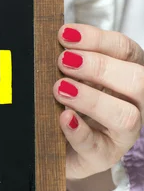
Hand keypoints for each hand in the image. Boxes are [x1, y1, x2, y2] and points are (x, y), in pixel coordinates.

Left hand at [56, 24, 142, 180]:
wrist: (57, 147)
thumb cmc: (69, 103)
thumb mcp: (72, 77)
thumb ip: (70, 60)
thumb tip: (56, 39)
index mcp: (127, 75)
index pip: (125, 50)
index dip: (97, 39)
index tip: (65, 34)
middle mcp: (134, 103)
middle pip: (136, 80)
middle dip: (99, 67)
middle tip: (63, 61)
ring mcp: (122, 133)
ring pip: (125, 115)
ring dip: (92, 98)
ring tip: (60, 88)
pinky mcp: (102, 156)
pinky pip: (96, 146)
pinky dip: (79, 131)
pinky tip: (64, 118)